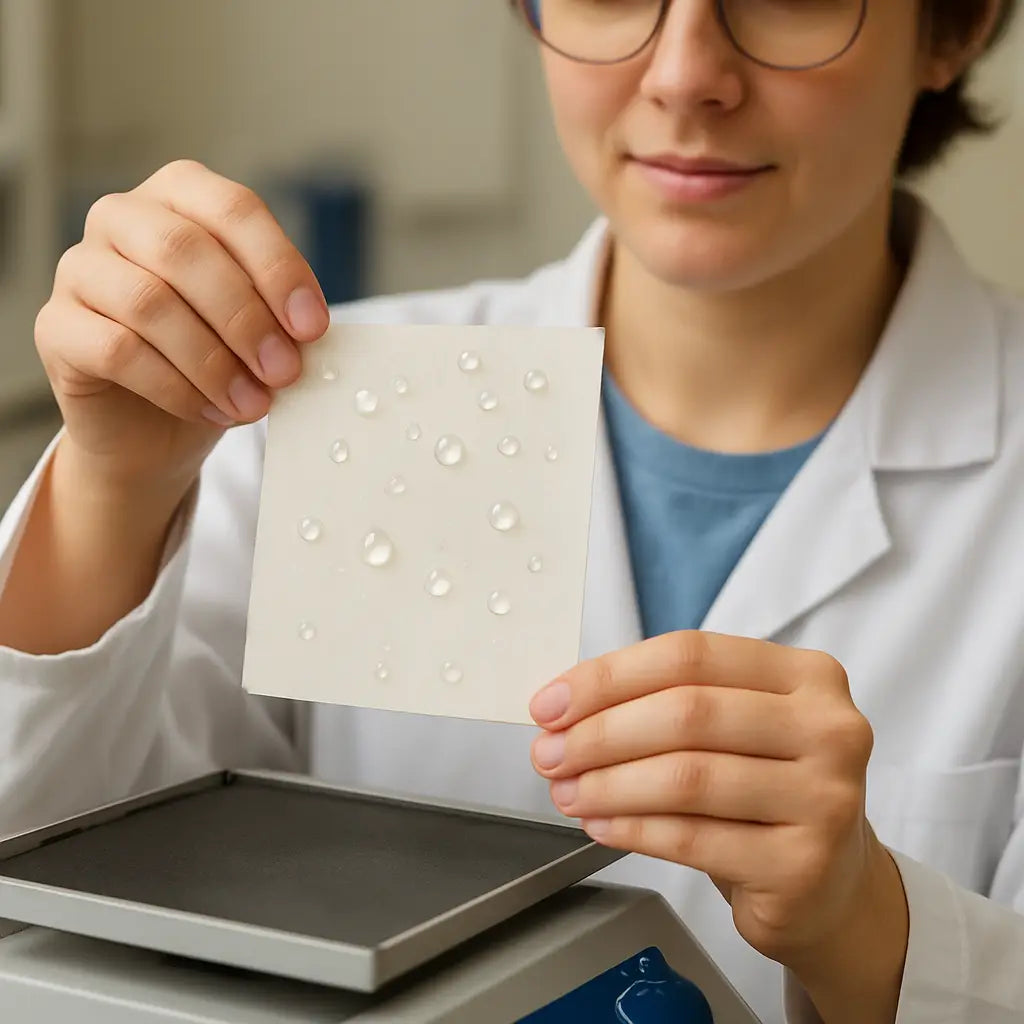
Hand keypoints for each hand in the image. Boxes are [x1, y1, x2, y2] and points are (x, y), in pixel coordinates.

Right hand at [34, 159, 329, 497]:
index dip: (279, 268)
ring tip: (254, 403)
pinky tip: (212, 411)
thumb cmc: (218, 361)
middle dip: (246, 318)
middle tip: (285, 372)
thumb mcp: (261, 329)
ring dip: (213, 361)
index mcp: (182, 196)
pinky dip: (176, 387)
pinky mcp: (56, 327)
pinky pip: (117, 351)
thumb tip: (307, 331)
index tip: (313, 327)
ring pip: (148, 302)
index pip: (234, 209)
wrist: (157, 427)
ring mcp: (80, 268)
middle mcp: (122, 218)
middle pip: (185, 251)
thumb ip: (280, 315)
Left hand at [529, 631, 903, 979]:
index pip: (690, 656)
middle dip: (600, 733)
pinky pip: (693, 839)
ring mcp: (825, 799)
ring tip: (567, 792)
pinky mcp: (804, 865)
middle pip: (687, 713)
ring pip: (687, 778)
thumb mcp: (736, 727)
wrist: (831, 887)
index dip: (609, 676)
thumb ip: (666, 701)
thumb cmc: (766, 791)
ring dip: (608, 785)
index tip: (552, 703)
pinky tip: (601, 824)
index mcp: (807, 675)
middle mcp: (829, 729)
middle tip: (549, 753)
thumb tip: (564, 707)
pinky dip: (633, 829)